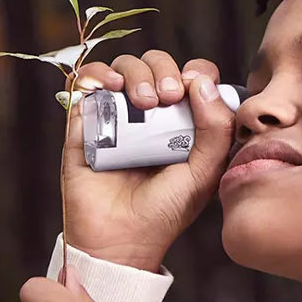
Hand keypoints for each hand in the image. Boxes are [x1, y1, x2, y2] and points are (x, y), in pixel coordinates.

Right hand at [63, 51, 238, 266]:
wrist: (120, 238)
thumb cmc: (164, 212)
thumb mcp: (203, 175)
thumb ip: (216, 131)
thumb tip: (202, 82)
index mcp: (184, 124)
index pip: (193, 78)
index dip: (197, 73)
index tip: (194, 88)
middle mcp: (151, 115)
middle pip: (157, 64)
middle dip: (165, 69)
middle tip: (169, 96)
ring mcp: (116, 115)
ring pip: (125, 66)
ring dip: (136, 72)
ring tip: (144, 103)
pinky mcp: (85, 121)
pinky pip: (87, 80)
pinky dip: (99, 73)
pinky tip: (111, 89)